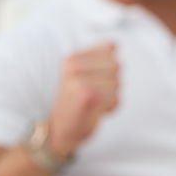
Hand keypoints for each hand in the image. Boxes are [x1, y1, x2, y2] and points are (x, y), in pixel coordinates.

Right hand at [47, 43, 119, 157]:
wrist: (57, 131)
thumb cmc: (73, 102)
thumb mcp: (82, 75)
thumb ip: (98, 57)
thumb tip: (113, 44)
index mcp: (71, 58)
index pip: (110, 51)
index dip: (107, 69)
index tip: (90, 80)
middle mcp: (72, 66)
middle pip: (116, 66)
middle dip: (110, 82)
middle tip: (91, 95)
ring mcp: (79, 80)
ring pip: (118, 83)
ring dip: (110, 96)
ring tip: (91, 103)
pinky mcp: (88, 96)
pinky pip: (116, 99)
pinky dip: (109, 108)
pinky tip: (93, 111)